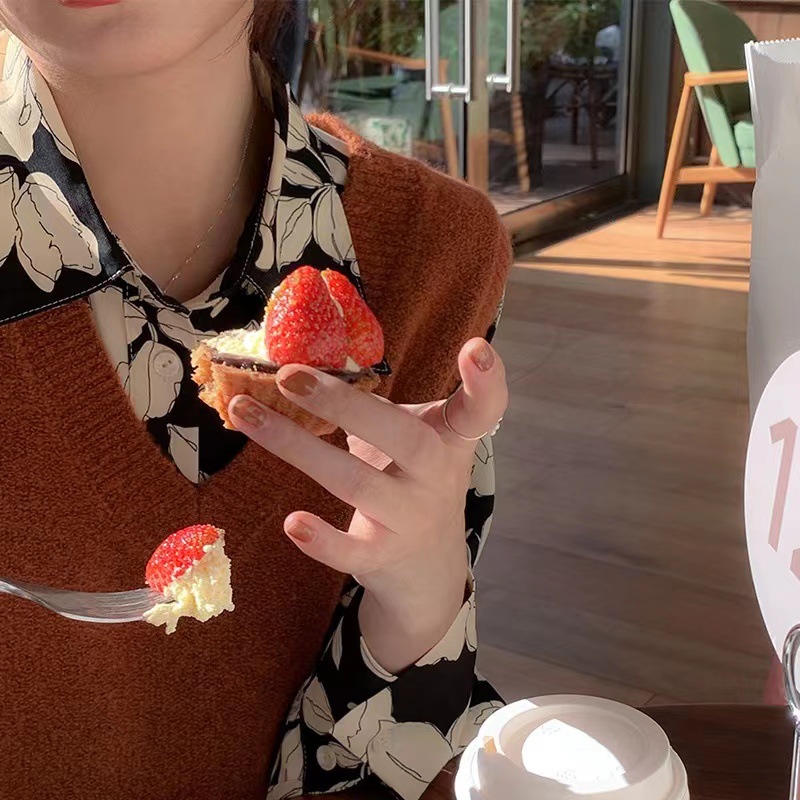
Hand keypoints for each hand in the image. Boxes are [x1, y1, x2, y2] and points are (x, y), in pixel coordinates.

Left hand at [229, 338, 507, 672]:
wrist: (427, 567)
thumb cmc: (411, 479)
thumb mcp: (412, 438)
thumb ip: (377, 405)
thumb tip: (301, 356)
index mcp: (450, 438)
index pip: (481, 409)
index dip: (486, 381)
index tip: (476, 348)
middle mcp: (438, 477)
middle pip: (401, 438)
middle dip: (344, 404)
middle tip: (290, 375)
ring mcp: (412, 519)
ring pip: (355, 482)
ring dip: (295, 446)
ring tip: (246, 413)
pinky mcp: (382, 557)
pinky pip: (351, 551)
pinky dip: (322, 540)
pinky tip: (292, 522)